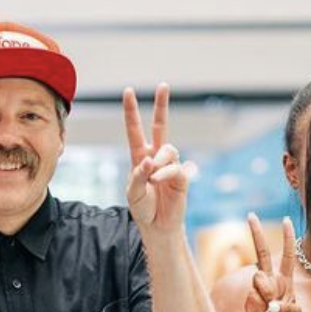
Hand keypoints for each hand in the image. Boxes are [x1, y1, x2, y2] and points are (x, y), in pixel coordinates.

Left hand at [123, 84, 194, 236]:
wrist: (157, 226)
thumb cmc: (143, 208)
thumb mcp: (132, 193)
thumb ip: (138, 175)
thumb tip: (149, 159)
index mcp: (140, 156)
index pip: (135, 130)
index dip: (132, 112)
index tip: (128, 91)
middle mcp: (156, 156)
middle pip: (161, 126)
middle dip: (162, 105)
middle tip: (163, 85)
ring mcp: (170, 164)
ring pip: (168, 149)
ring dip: (158, 162)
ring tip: (153, 179)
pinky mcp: (182, 176)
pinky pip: (175, 167)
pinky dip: (165, 174)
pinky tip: (159, 182)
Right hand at [241, 214, 301, 311]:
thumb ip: (285, 309)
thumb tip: (265, 297)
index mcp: (285, 282)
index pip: (287, 256)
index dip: (287, 238)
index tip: (286, 220)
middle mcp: (270, 282)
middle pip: (262, 253)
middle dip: (257, 233)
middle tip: (250, 214)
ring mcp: (257, 289)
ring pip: (258, 279)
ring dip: (267, 293)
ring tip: (271, 311)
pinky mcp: (249, 299)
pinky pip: (253, 298)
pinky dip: (260, 310)